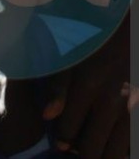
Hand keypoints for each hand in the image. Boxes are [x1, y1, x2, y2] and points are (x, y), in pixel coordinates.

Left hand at [43, 17, 130, 158]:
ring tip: (93, 150)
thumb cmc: (94, 43)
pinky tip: (113, 142)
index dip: (62, 141)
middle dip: (81, 153)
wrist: (130, 30)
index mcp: (88, 87)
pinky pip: (133, 143)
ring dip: (102, 154)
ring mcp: (134, 108)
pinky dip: (123, 148)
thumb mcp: (70, 57)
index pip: (68, 132)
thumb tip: (47, 116)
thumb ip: (56, 87)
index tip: (60, 142)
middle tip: (76, 149)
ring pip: (115, 152)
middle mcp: (114, 102)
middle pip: (91, 149)